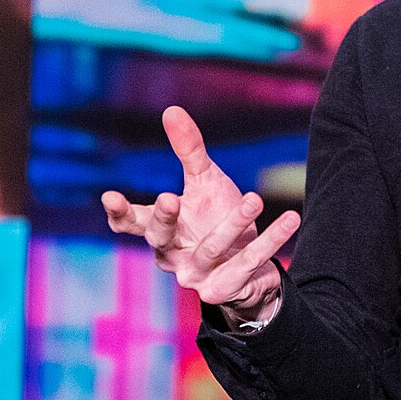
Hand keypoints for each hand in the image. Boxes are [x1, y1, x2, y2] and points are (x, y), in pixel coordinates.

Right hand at [103, 105, 300, 320]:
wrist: (249, 266)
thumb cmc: (217, 218)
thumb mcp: (205, 182)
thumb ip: (189, 151)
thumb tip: (171, 110)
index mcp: (162, 230)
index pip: (131, 223)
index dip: (119, 213)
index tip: (110, 196)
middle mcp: (172, 255)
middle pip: (159, 238)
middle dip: (163, 218)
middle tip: (169, 197)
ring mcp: (195, 275)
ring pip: (211, 247)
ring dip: (234, 223)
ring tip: (254, 198)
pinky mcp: (222, 289)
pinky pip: (247, 263)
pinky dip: (270, 240)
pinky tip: (290, 219)